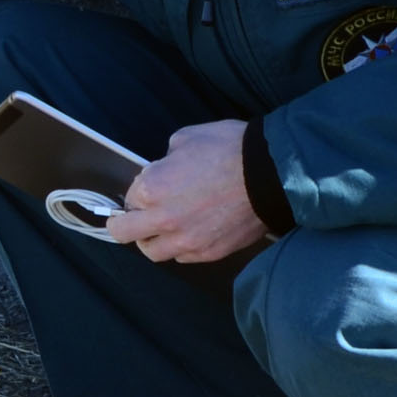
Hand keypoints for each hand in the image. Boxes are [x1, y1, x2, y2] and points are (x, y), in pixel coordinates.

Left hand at [108, 119, 267, 263]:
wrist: (272, 173)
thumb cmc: (230, 149)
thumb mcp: (186, 139)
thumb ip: (165, 160)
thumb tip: (164, 170)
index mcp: (151, 189)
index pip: (129, 198)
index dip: (137, 192)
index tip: (146, 190)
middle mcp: (162, 220)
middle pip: (124, 233)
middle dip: (125, 223)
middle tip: (133, 218)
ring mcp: (186, 241)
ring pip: (152, 252)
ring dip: (153, 240)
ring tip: (164, 228)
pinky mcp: (209, 252)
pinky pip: (183, 257)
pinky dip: (182, 247)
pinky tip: (191, 233)